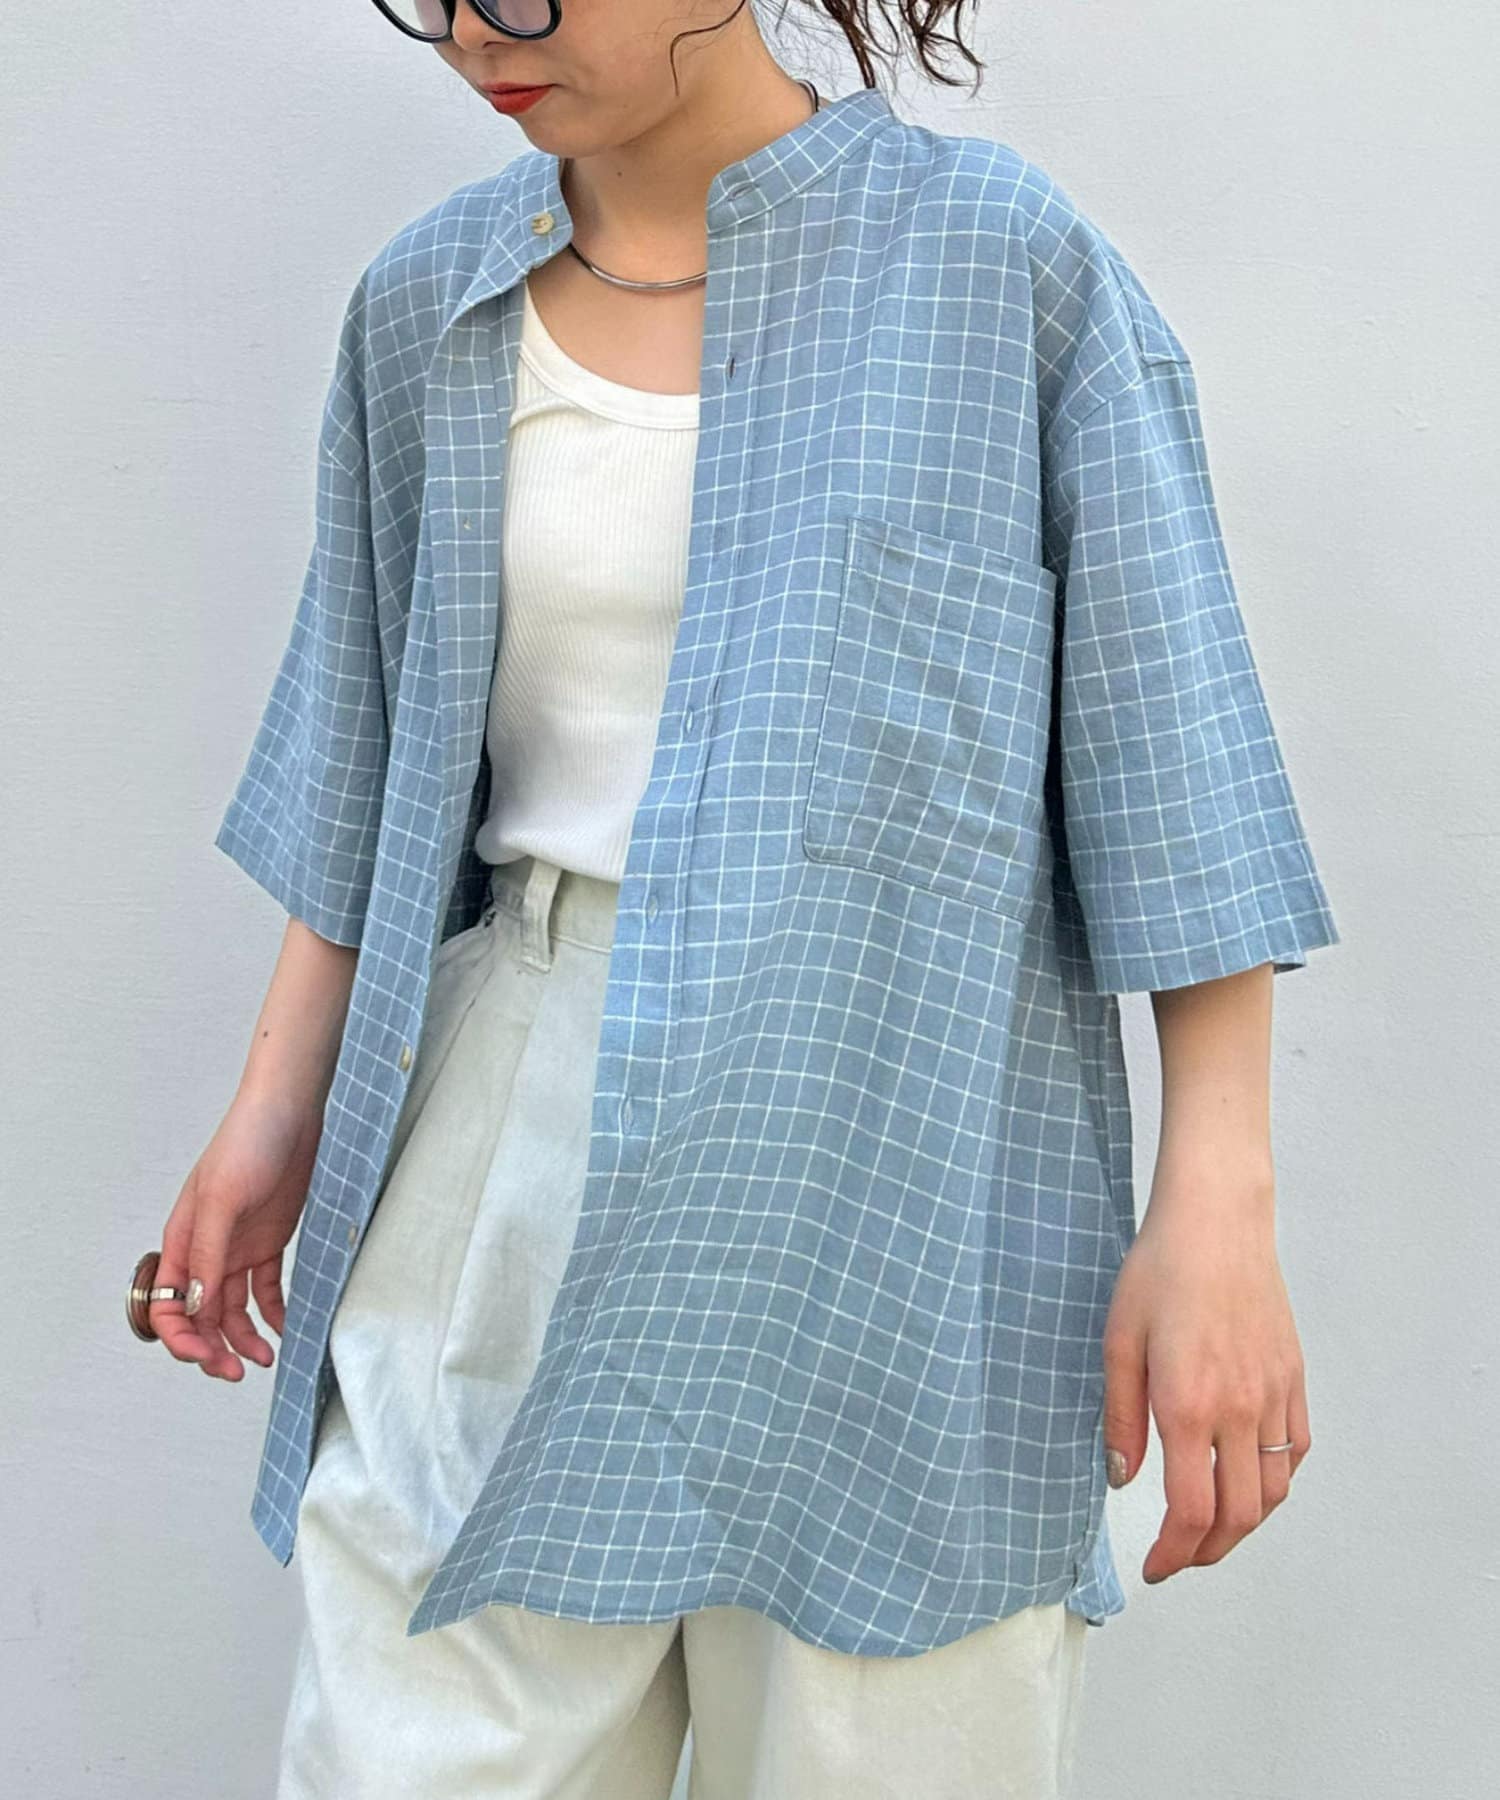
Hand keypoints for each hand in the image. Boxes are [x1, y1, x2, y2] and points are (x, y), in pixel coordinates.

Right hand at [150, 1091, 324, 1380]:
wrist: (291, 1112)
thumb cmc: (248, 1142)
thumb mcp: (223, 1200)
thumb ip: (208, 1255)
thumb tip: (196, 1306)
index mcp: (182, 1241)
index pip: (167, 1305)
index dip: (183, 1338)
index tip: (209, 1358)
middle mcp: (206, 1250)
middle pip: (199, 1315)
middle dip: (213, 1348)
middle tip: (238, 1371)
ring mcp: (237, 1247)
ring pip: (231, 1309)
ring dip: (242, 1338)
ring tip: (264, 1359)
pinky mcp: (267, 1241)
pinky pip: (264, 1289)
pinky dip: (271, 1314)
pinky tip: (284, 1329)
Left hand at [1099, 1171, 1311, 1583]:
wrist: (1217, 1222)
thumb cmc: (1159, 1271)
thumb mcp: (1119, 1341)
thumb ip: (1120, 1417)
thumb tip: (1122, 1479)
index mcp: (1189, 1405)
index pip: (1192, 1511)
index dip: (1174, 1553)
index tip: (1155, 1567)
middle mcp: (1239, 1410)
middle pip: (1238, 1515)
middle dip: (1206, 1552)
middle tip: (1178, 1558)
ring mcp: (1274, 1396)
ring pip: (1274, 1491)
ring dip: (1244, 1524)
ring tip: (1210, 1528)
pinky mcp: (1294, 1378)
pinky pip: (1296, 1451)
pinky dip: (1275, 1481)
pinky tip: (1249, 1477)